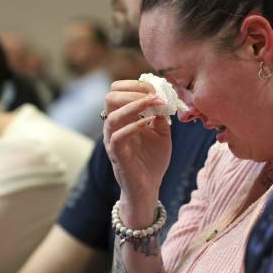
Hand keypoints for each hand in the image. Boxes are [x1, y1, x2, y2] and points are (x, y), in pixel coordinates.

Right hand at [103, 80, 171, 227]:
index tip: (155, 87)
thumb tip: (163, 99)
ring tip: (154, 103)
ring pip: (112, 115)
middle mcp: (114, 127)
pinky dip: (134, 126)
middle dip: (132, 90)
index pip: (117, 91)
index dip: (134, 84)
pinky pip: (118, 137)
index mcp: (122, 118)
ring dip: (134, 105)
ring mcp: (113, 140)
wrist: (149, 188)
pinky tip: (149, 123)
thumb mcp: (162, 133)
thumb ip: (161, 116)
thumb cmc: (153, 160)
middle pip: (110, 97)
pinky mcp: (117, 155)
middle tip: (153, 94)